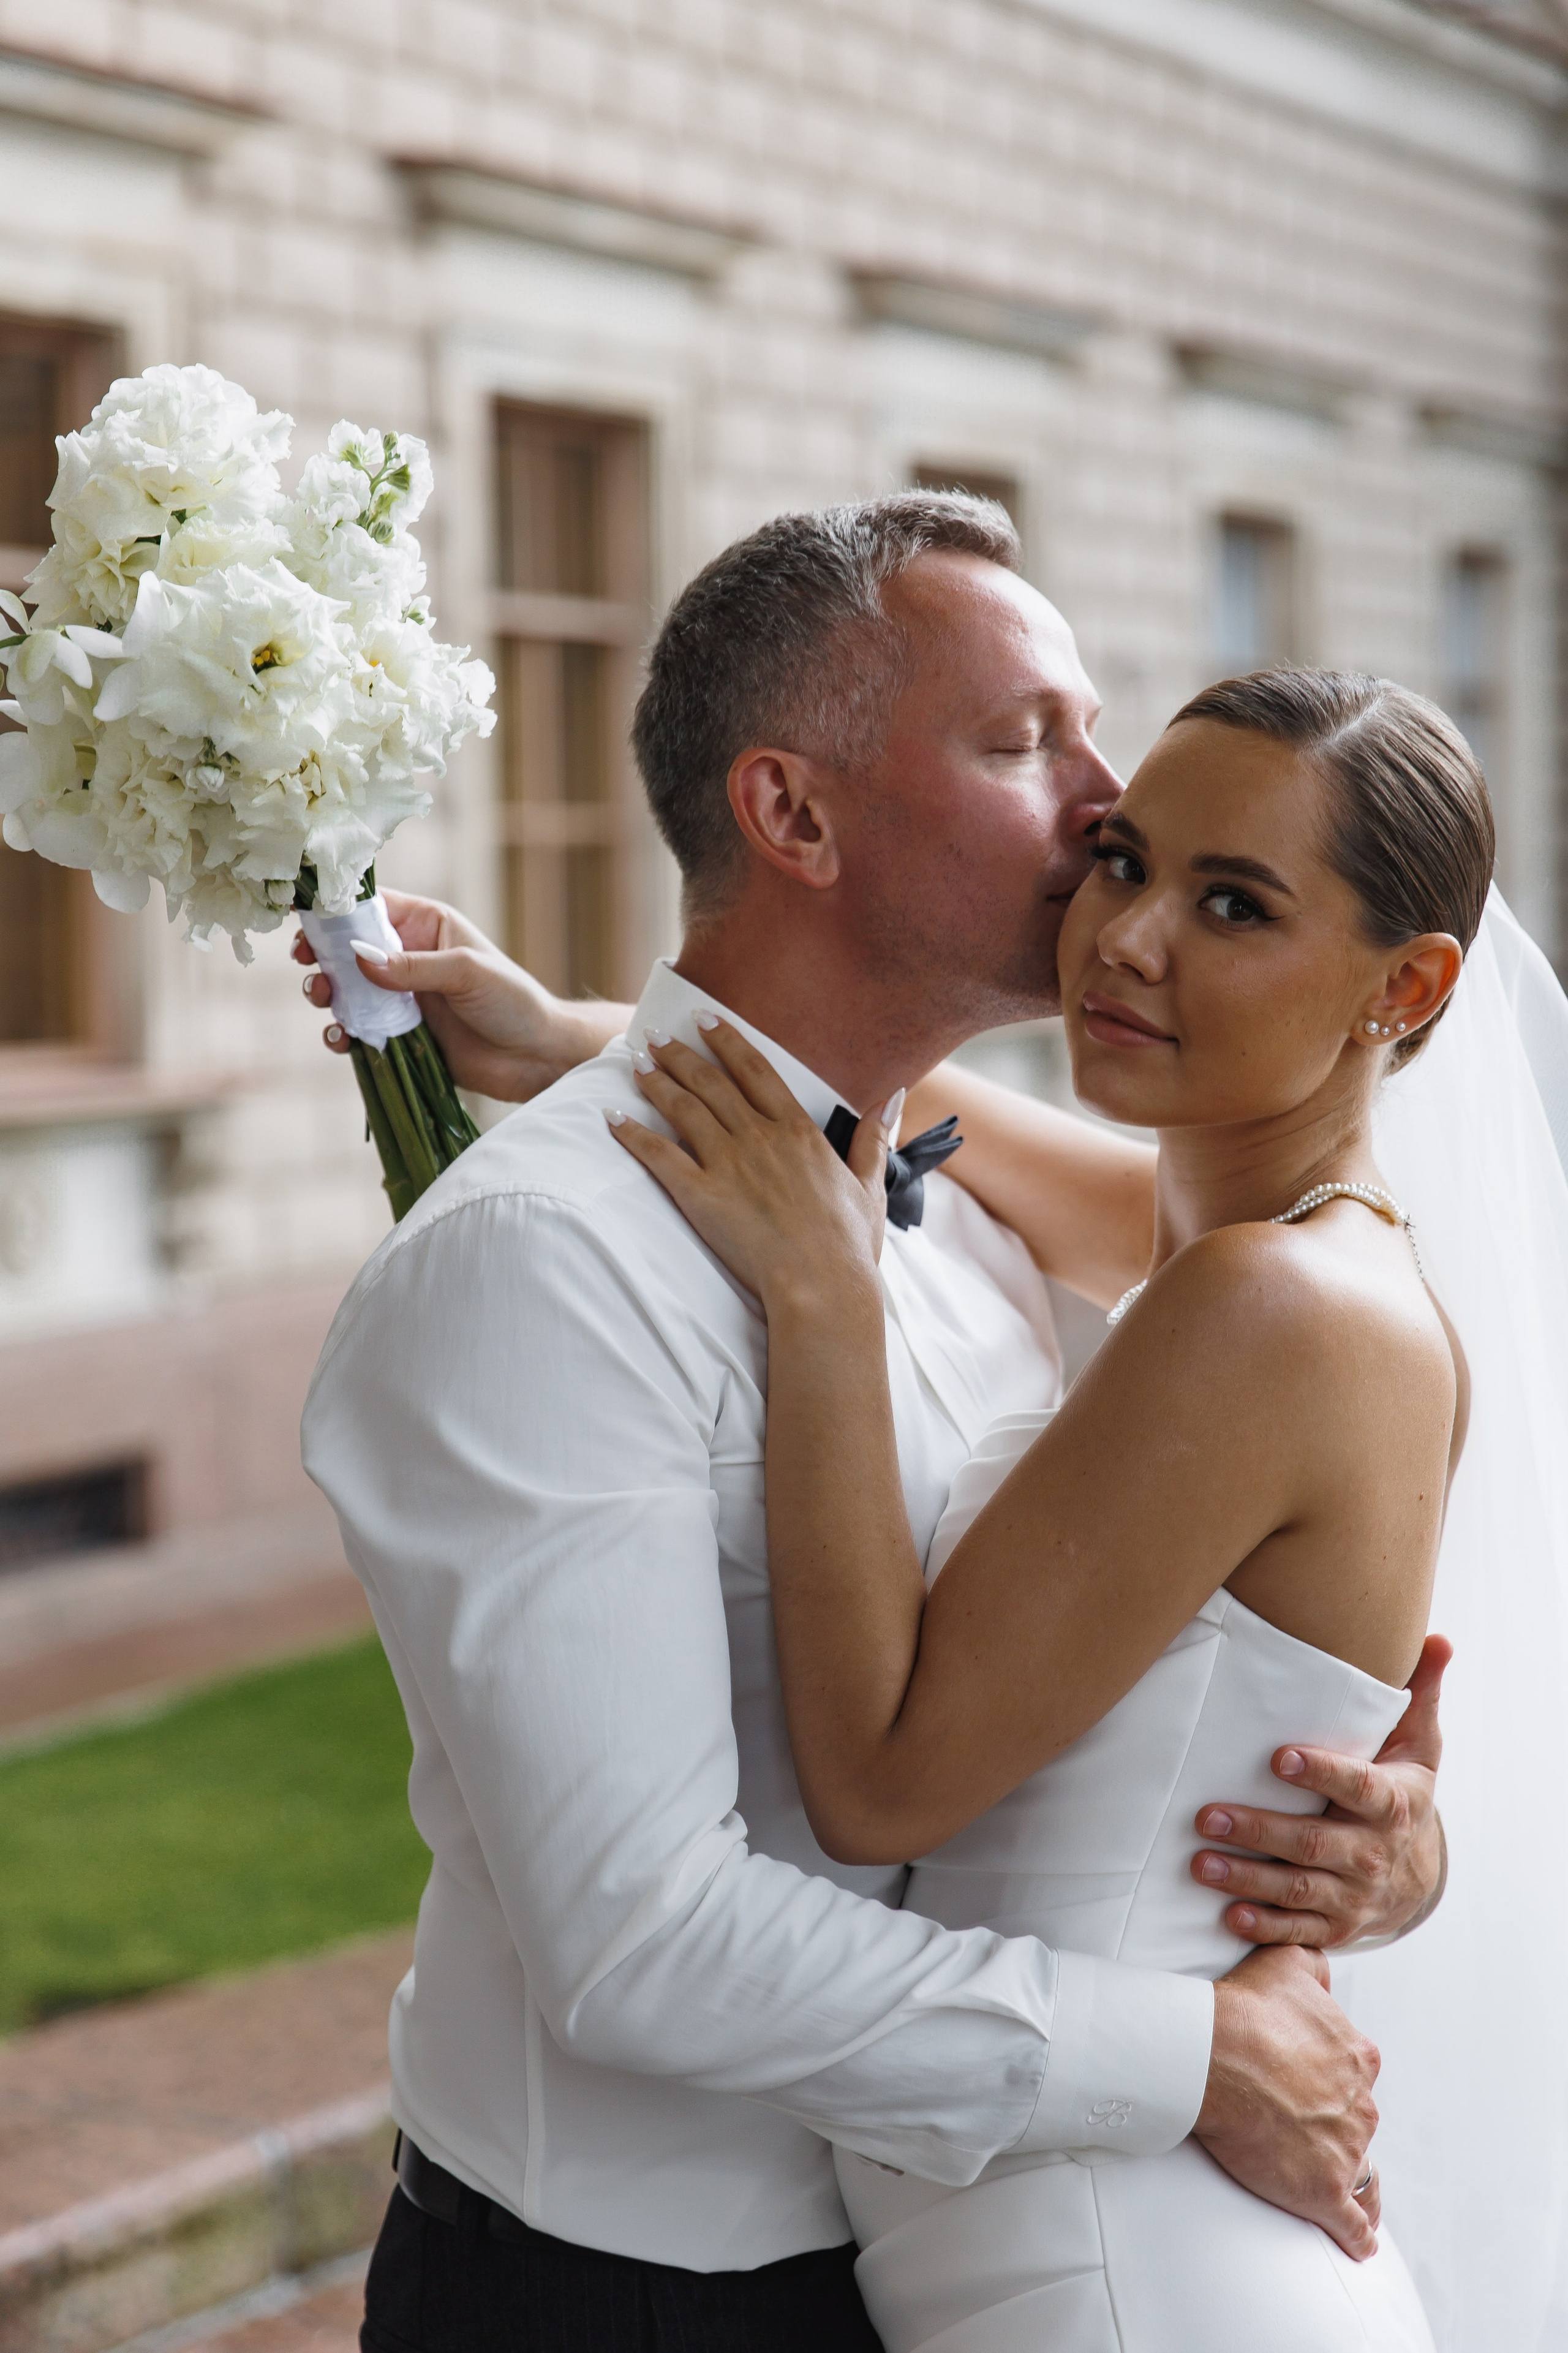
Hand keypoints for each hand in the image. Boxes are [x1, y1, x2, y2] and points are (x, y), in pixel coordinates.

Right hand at [293, 889, 626, 1099]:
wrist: (537, 1057)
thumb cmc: (514, 1002)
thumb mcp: (466, 973)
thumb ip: (413, 967)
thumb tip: (358, 957)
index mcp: (424, 925)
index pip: (369, 906)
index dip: (333, 909)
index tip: (302, 916)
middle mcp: (407, 958)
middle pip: (346, 949)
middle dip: (322, 955)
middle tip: (309, 964)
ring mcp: (400, 998)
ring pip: (346, 990)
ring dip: (327, 993)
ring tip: (324, 998)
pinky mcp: (398, 1036)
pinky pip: (358, 1030)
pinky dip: (342, 1033)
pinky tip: (342, 1038)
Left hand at [608, 1019, 891, 1306]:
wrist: (822, 1286)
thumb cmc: (848, 1245)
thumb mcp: (870, 1185)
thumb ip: (875, 1138)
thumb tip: (894, 1096)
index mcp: (799, 1131)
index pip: (756, 1071)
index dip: (727, 1041)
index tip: (705, 1019)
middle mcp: (760, 1137)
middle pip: (711, 1083)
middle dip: (680, 1054)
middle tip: (654, 1035)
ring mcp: (728, 1164)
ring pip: (684, 1109)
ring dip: (656, 1082)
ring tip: (634, 1064)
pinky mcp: (701, 1194)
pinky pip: (658, 1156)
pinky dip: (633, 1134)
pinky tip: (612, 1118)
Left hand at [1191, 1635, 1449, 1948]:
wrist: (1419, 1875)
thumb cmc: (1403, 1790)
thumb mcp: (1419, 1744)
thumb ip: (1420, 1691)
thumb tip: (1438, 1639)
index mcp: (1391, 1803)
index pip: (1356, 1786)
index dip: (1321, 1773)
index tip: (1279, 1757)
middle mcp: (1372, 1853)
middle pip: (1312, 1843)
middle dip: (1258, 1830)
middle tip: (1207, 1815)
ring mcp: (1353, 1895)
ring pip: (1297, 1888)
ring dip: (1246, 1879)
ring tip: (1200, 1863)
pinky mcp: (1336, 1925)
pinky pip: (1298, 1930)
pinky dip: (1265, 1927)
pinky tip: (1229, 1915)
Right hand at [1197, 1946, 1381, 2259]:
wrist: (1215, 2055)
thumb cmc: (1246, 2008)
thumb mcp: (1289, 1963)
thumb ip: (1314, 1966)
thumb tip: (1325, 1971)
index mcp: (1357, 2056)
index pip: (1356, 2074)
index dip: (1333, 2078)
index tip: (1308, 2082)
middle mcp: (1361, 2105)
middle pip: (1356, 2121)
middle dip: (1336, 2125)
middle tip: (1300, 2127)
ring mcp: (1346, 2150)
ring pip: (1361, 2171)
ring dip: (1351, 2178)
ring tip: (1341, 2189)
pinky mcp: (1325, 2192)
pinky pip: (1354, 2224)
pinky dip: (1359, 2234)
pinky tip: (1358, 2242)